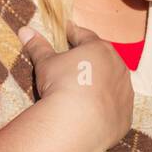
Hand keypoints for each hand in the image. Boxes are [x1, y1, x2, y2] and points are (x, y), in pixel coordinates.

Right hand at [18, 22, 133, 148]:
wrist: (79, 122)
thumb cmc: (61, 85)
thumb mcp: (46, 64)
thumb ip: (38, 47)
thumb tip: (25, 30)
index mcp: (100, 49)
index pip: (85, 36)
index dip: (73, 33)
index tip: (67, 30)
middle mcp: (118, 66)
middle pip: (104, 57)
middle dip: (91, 57)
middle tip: (78, 57)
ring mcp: (125, 89)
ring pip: (113, 81)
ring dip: (102, 81)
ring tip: (87, 86)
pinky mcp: (126, 111)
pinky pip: (116, 104)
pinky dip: (106, 104)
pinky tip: (95, 109)